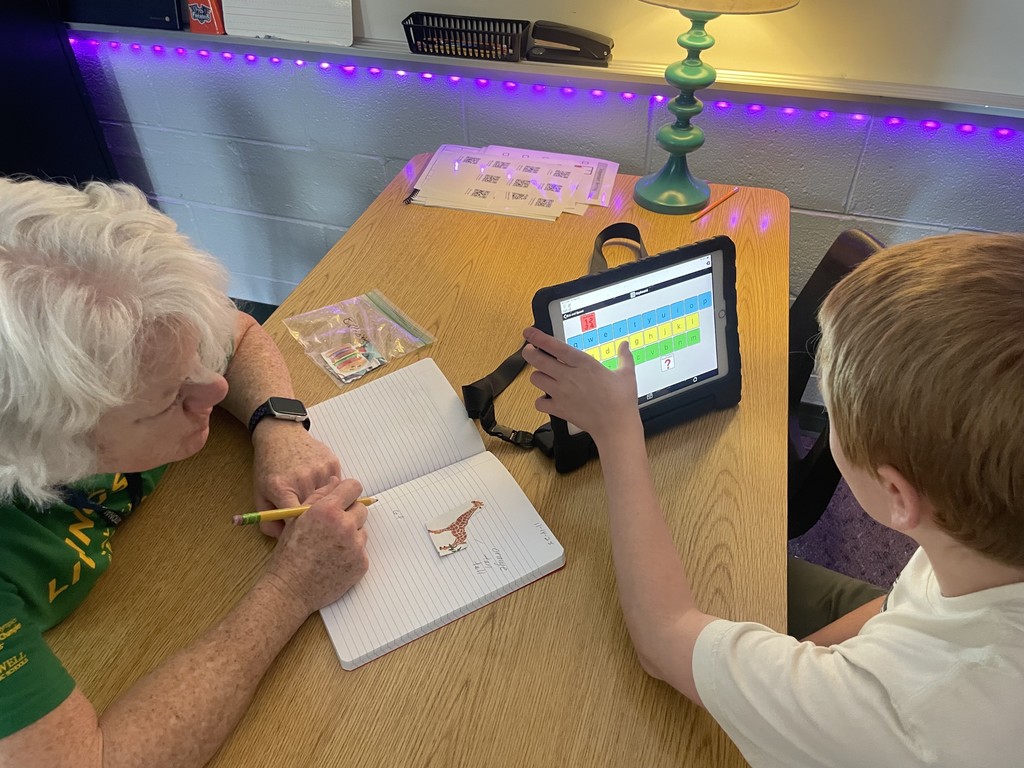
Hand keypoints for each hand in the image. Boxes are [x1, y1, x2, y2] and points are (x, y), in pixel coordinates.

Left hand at [251, 420, 341, 534]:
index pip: (297, 519)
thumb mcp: (260, 494)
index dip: (302, 530)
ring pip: (330, 500)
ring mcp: (320, 470)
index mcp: (282, 488)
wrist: (281, 435)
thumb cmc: (269, 465)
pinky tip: (319, 484)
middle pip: (317, 512)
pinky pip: (337, 486)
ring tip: (315, 501)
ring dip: (325, 505)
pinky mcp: (332, 464)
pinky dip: (331, 490)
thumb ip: (268, 521)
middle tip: (312, 523)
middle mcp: (302, 479)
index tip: (303, 534)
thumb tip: (284, 539)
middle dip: (315, 520)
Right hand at [262, 476, 369, 614]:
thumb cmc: (290, 553)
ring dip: (351, 533)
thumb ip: (318, 496)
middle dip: (349, 513)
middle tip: (333, 525)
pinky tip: (335, 559)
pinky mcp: (361, 563)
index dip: (348, 491)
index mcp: (327, 510)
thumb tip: (335, 482)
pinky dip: (352, 552)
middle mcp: (345, 525)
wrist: (291, 588)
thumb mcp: (298, 518)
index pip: (353, 487)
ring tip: (330, 545)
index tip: (345, 497)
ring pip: (362, 529)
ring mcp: (355, 545)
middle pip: (361, 508)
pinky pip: (362, 549)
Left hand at [522, 326, 641, 447]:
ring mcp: (561, 393)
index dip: (538, 337)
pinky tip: (548, 398)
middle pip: (537, 360)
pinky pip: (539, 402)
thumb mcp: (626, 374)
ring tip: (544, 375)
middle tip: (530, 350)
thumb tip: (625, 346)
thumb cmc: (621, 401)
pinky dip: (541, 400)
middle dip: (530, 352)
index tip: (529, 332)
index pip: (555, 346)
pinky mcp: (558, 409)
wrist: (616, 426)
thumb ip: (624, 357)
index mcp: (583, 364)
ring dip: (538, 375)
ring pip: (535, 379)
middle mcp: (568, 376)